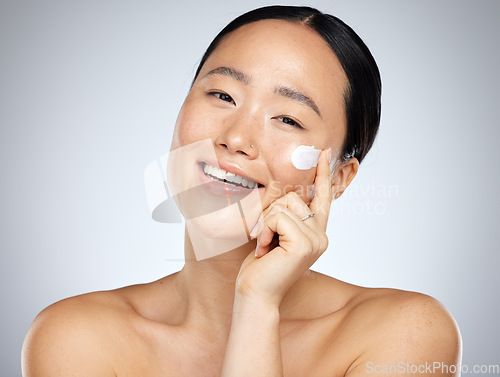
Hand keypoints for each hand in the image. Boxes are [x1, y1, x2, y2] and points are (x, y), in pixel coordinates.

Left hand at [235, 149, 332, 306]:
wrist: (255, 294)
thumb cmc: (261, 266)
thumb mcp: (276, 234)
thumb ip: (286, 215)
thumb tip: (284, 191)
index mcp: (316, 232)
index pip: (322, 197)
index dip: (323, 174)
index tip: (325, 153)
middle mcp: (321, 235)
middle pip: (293, 196)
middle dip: (270, 212)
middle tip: (265, 239)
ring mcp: (315, 240)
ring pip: (284, 204)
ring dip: (265, 222)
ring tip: (265, 246)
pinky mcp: (304, 244)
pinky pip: (278, 217)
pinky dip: (264, 229)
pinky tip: (264, 249)